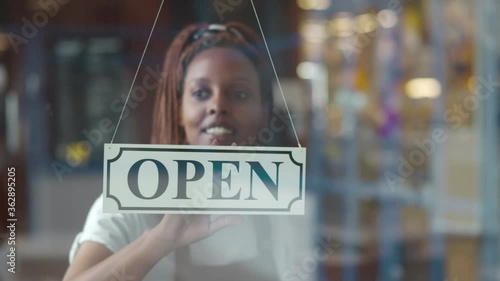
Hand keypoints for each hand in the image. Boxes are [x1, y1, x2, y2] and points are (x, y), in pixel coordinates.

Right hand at [146, 140, 241, 255]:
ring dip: (202, 158)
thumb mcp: (209, 228)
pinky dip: (190, 172)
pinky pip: (186, 181)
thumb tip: (241, 219)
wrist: (170, 240)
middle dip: (212, 156)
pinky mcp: (178, 193)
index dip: (222, 169)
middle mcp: (196, 191)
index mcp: (205, 197)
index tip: (229, 156)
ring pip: (196, 172)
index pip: (215, 181)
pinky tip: (198, 162)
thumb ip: (223, 221)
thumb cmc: (187, 234)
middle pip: (205, 171)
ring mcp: (187, 191)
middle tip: (218, 143)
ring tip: (211, 146)